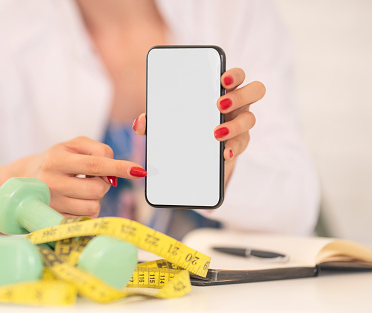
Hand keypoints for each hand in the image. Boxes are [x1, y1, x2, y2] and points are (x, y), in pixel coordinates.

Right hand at [0, 136, 145, 218]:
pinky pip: (85, 217)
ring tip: (81, 188)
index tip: (139, 170)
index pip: (94, 164)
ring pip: (93, 206)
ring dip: (95, 197)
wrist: (24, 180)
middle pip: (97, 188)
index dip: (118, 167)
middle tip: (93, 177)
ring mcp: (52, 204)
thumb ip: (97, 150)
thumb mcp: (72, 145)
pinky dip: (87, 207)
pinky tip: (75, 199)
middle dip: (104, 183)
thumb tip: (113, 172)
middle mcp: (52, 182)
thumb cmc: (57, 159)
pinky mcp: (54, 219)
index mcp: (57, 159)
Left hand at [132, 68, 264, 186]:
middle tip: (218, 105)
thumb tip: (139, 124)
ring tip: (215, 133)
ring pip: (250, 119)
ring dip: (234, 125)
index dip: (234, 74)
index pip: (237, 75)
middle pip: (255, 91)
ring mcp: (240, 124)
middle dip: (239, 96)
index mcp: (221, 90)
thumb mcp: (168, 123)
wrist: (194, 156)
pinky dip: (233, 148)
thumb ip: (154, 121)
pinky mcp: (238, 145)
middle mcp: (236, 105)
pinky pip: (242, 145)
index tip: (222, 78)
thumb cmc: (184, 127)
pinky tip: (223, 153)